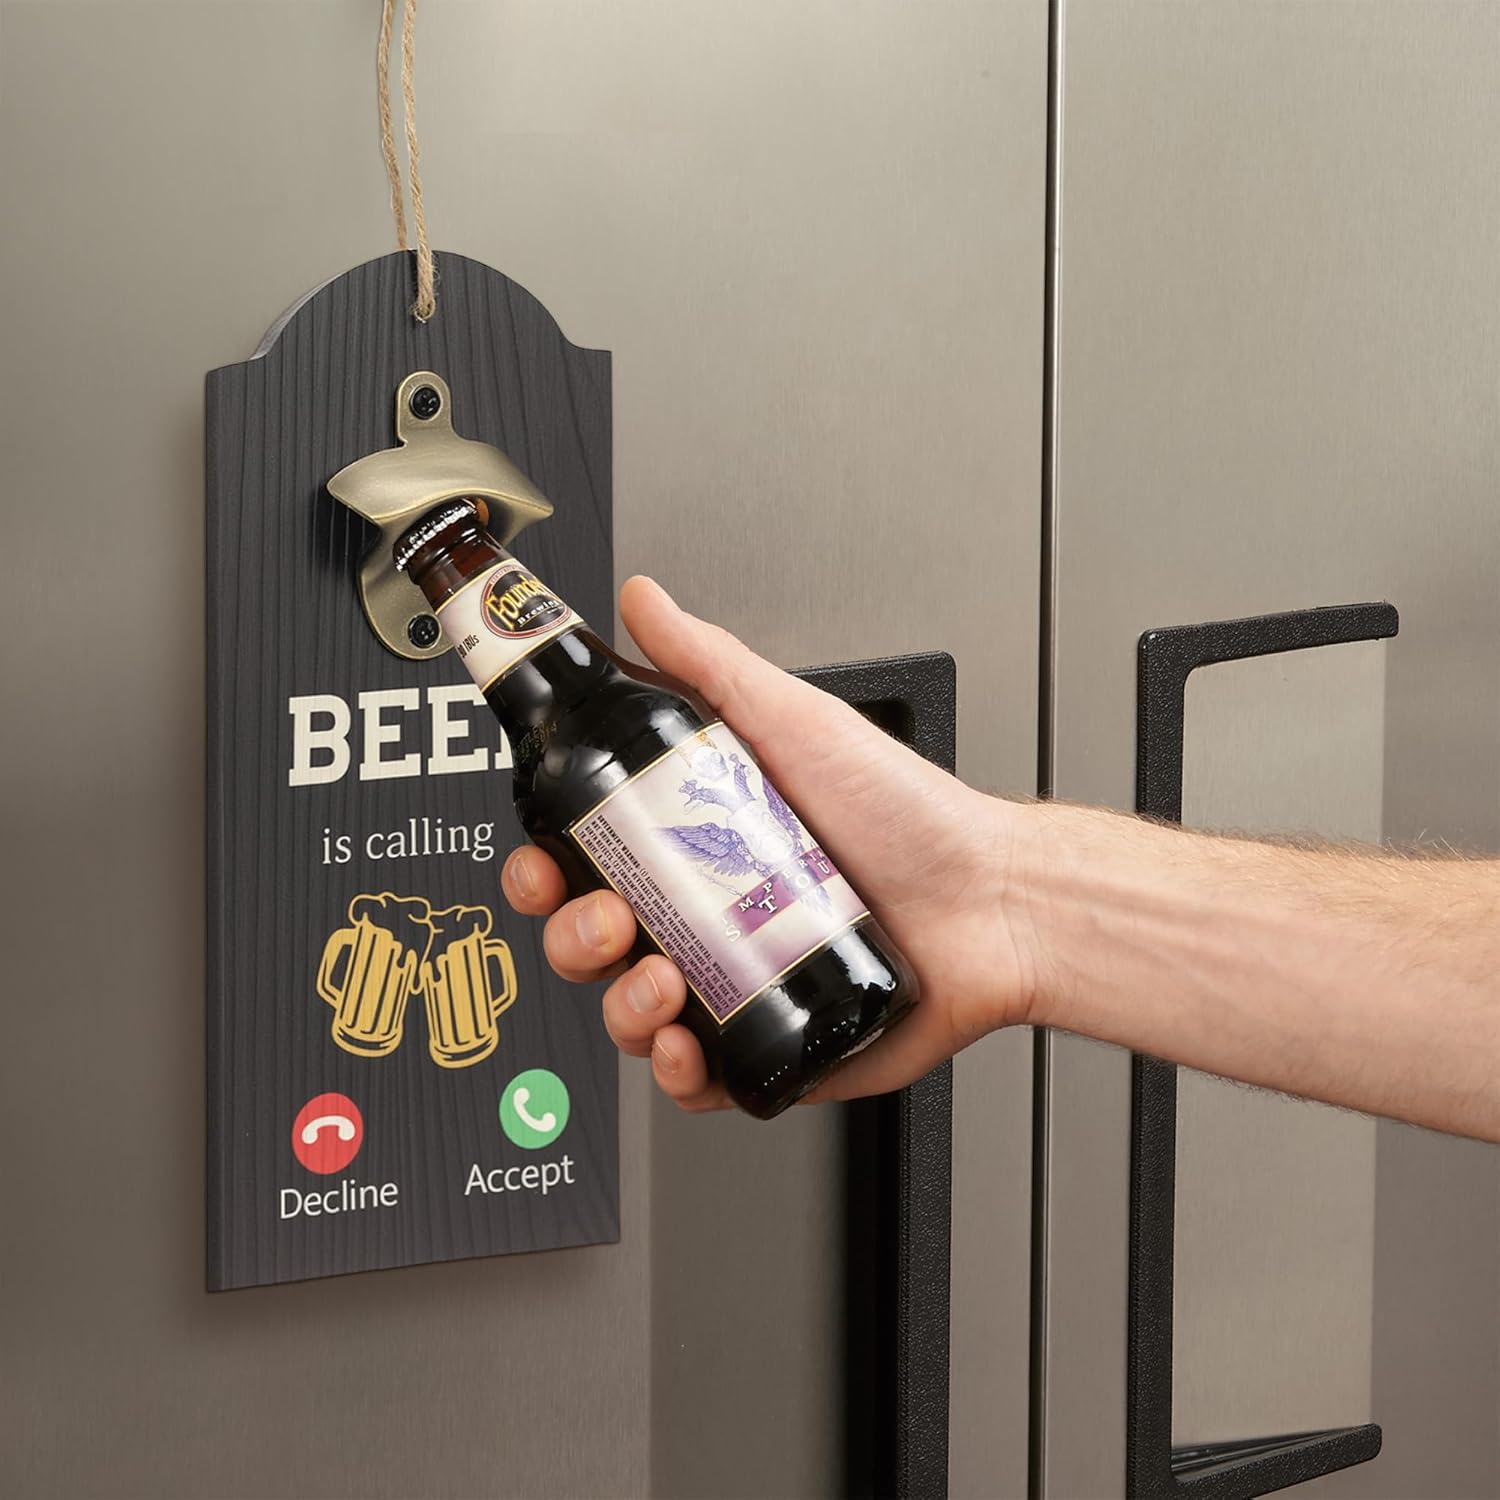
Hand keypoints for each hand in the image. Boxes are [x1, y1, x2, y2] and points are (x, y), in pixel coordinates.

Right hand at [501, 576, 1034, 1110]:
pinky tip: (686, 1046)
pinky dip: (675, 1073)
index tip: (543, 864)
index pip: (587, 862)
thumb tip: (644, 601)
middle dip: (573, 937)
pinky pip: (696, 1080)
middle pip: (591, 941)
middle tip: (611, 918)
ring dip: (619, 1003)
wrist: (992, 901)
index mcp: (695, 845)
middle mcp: (705, 917)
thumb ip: (710, 664)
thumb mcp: (796, 722)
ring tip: (661, 977)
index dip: (544, 871)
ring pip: (630, 1013)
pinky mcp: (769, 1046)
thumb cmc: (910, 816)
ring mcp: (733, 984)